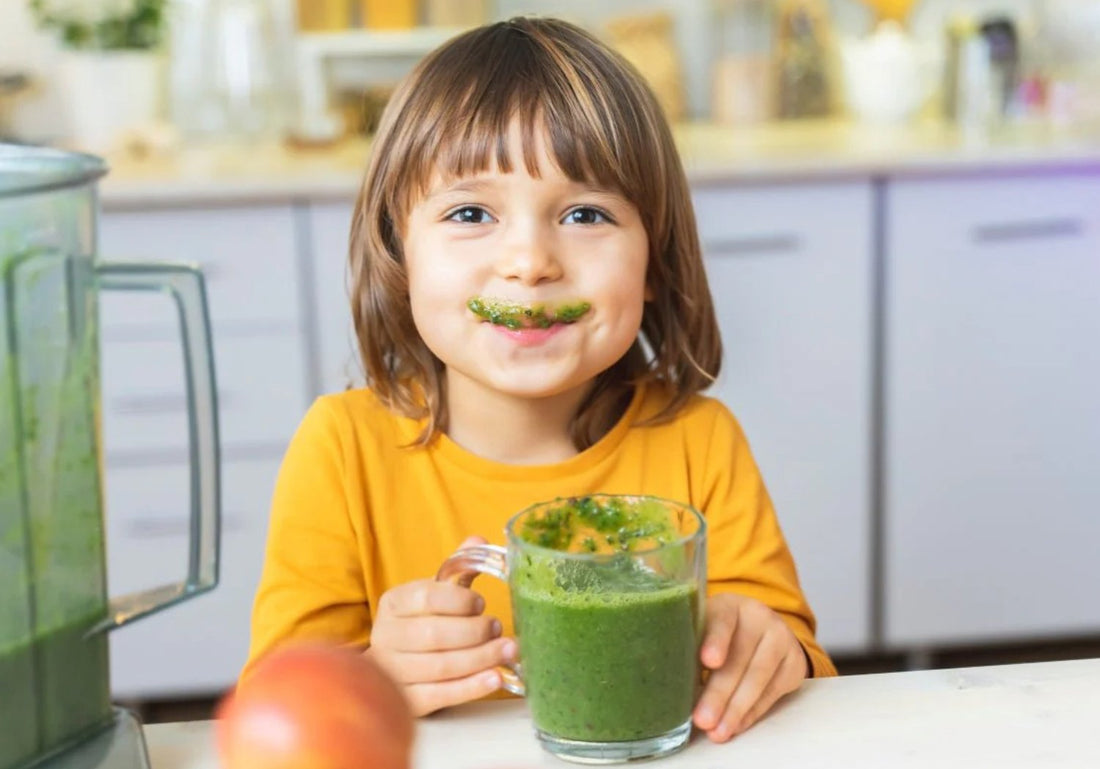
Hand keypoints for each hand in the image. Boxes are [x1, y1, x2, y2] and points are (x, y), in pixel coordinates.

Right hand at [366, 537, 516, 715]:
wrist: (394, 665)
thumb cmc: (422, 623)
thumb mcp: (436, 593)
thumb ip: (457, 569)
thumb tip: (479, 541)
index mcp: (393, 603)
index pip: (426, 597)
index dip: (460, 601)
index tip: (482, 604)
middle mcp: (386, 637)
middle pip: (433, 635)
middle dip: (474, 632)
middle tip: (499, 629)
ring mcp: (393, 671)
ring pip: (440, 667)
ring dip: (480, 659)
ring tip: (508, 652)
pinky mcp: (407, 701)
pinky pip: (440, 696)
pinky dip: (471, 687)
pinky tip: (495, 677)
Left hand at [692, 593, 807, 741]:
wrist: (761, 631)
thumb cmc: (719, 635)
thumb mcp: (703, 631)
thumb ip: (689, 650)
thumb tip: (669, 690)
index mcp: (729, 605)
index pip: (723, 620)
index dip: (716, 641)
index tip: (707, 662)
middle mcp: (759, 616)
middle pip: (739, 657)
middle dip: (719, 693)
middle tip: (702, 720)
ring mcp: (781, 638)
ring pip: (758, 677)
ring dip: (736, 709)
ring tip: (717, 732)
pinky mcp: (794, 663)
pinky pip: (773, 692)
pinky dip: (752, 713)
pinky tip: (736, 726)